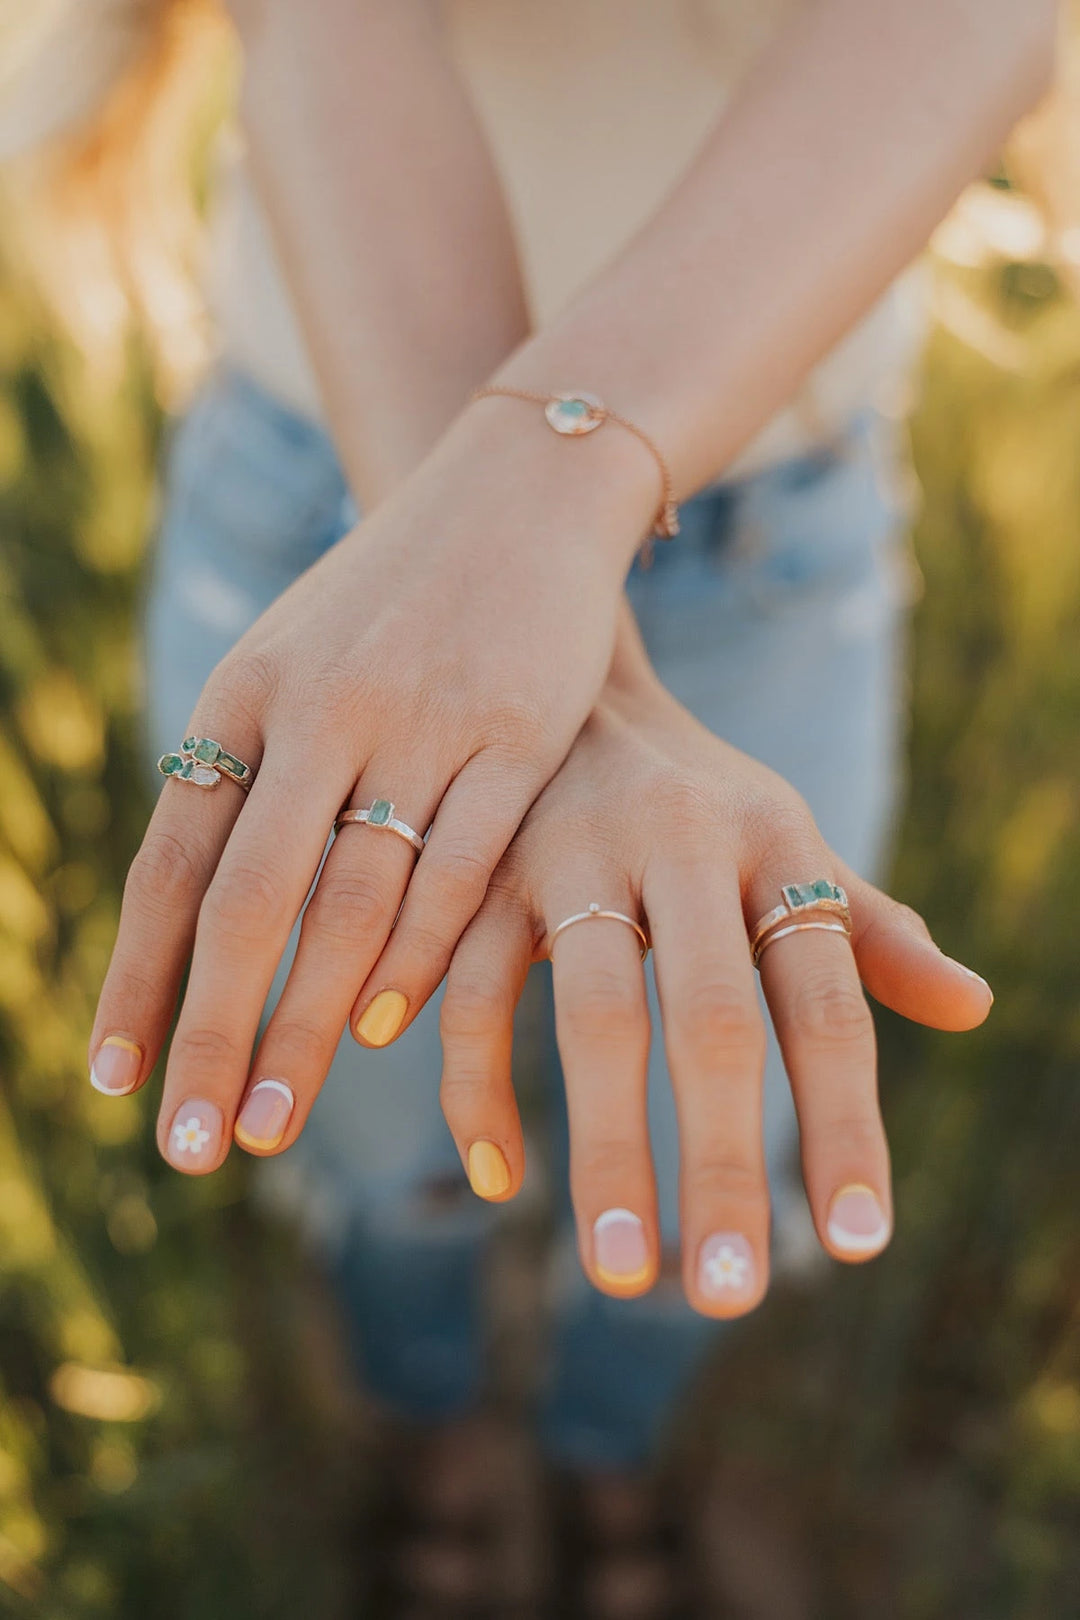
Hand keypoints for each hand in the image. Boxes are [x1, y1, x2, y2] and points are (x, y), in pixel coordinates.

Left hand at [88, 401, 658, 1168]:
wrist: (515, 491)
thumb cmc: (394, 599)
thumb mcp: (294, 661)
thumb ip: (250, 775)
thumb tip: (198, 915)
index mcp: (248, 695)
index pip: (173, 861)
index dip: (139, 976)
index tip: (115, 1079)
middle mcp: (319, 712)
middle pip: (247, 901)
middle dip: (209, 1034)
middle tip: (188, 1151)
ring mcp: (419, 722)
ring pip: (348, 902)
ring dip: (300, 1027)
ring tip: (271, 1127)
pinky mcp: (516, 733)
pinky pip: (457, 866)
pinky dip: (413, 956)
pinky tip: (376, 1032)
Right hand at [436, 639, 992, 1313]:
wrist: (571, 678)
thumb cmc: (702, 793)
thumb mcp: (790, 839)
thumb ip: (867, 926)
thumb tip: (974, 1008)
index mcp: (772, 840)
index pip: (825, 998)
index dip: (844, 1120)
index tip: (859, 1244)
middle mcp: (680, 842)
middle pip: (713, 1020)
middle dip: (723, 1161)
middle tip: (732, 1298)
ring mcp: (571, 852)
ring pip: (592, 1016)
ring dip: (603, 1152)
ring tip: (623, 1277)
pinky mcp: (479, 871)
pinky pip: (471, 994)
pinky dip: (479, 1089)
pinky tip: (499, 1178)